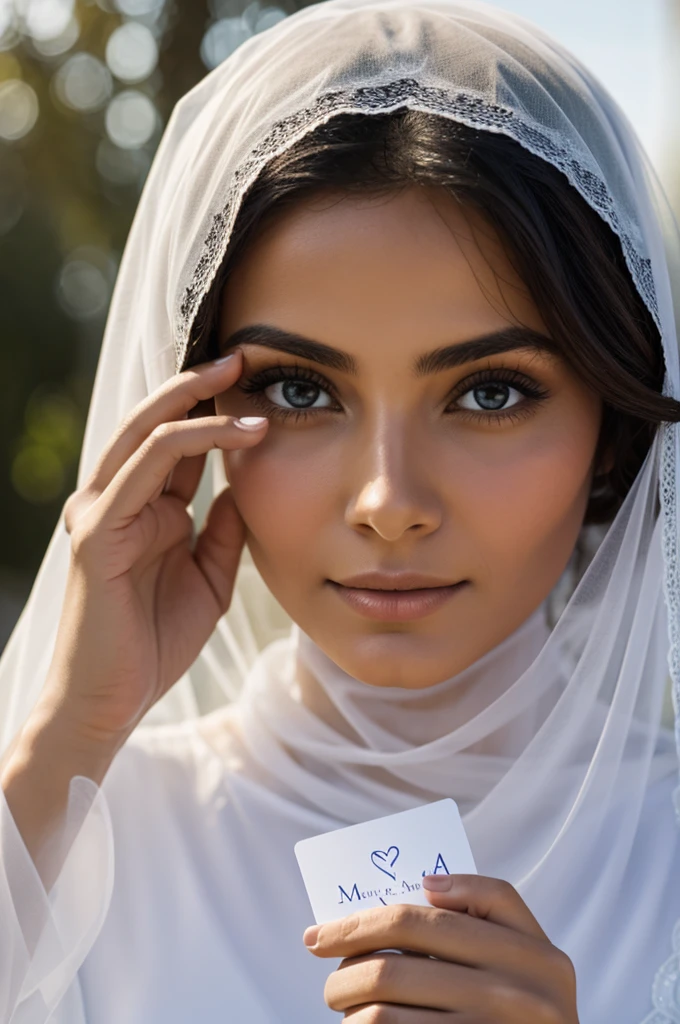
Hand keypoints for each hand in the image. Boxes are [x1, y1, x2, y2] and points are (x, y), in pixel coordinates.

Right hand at [37, 348, 267, 747]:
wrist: (113, 703)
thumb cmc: (156, 644)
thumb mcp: (209, 578)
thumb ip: (223, 531)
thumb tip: (244, 487)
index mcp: (142, 510)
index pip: (176, 444)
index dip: (213, 410)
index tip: (258, 384)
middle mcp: (116, 500)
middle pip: (154, 422)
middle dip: (196, 383)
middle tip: (243, 352)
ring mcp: (102, 511)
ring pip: (146, 431)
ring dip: (194, 397)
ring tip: (240, 371)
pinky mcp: (99, 531)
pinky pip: (148, 467)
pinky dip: (193, 441)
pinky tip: (237, 433)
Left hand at [303, 873, 578, 1022]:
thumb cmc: (527, 1005)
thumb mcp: (532, 956)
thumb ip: (490, 908)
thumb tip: (428, 886)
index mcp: (534, 954)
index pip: (424, 921)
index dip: (363, 922)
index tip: (323, 931)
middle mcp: (519, 998)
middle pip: (394, 969)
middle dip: (343, 967)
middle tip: (324, 974)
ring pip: (383, 1014)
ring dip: (349, 1007)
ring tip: (344, 1004)